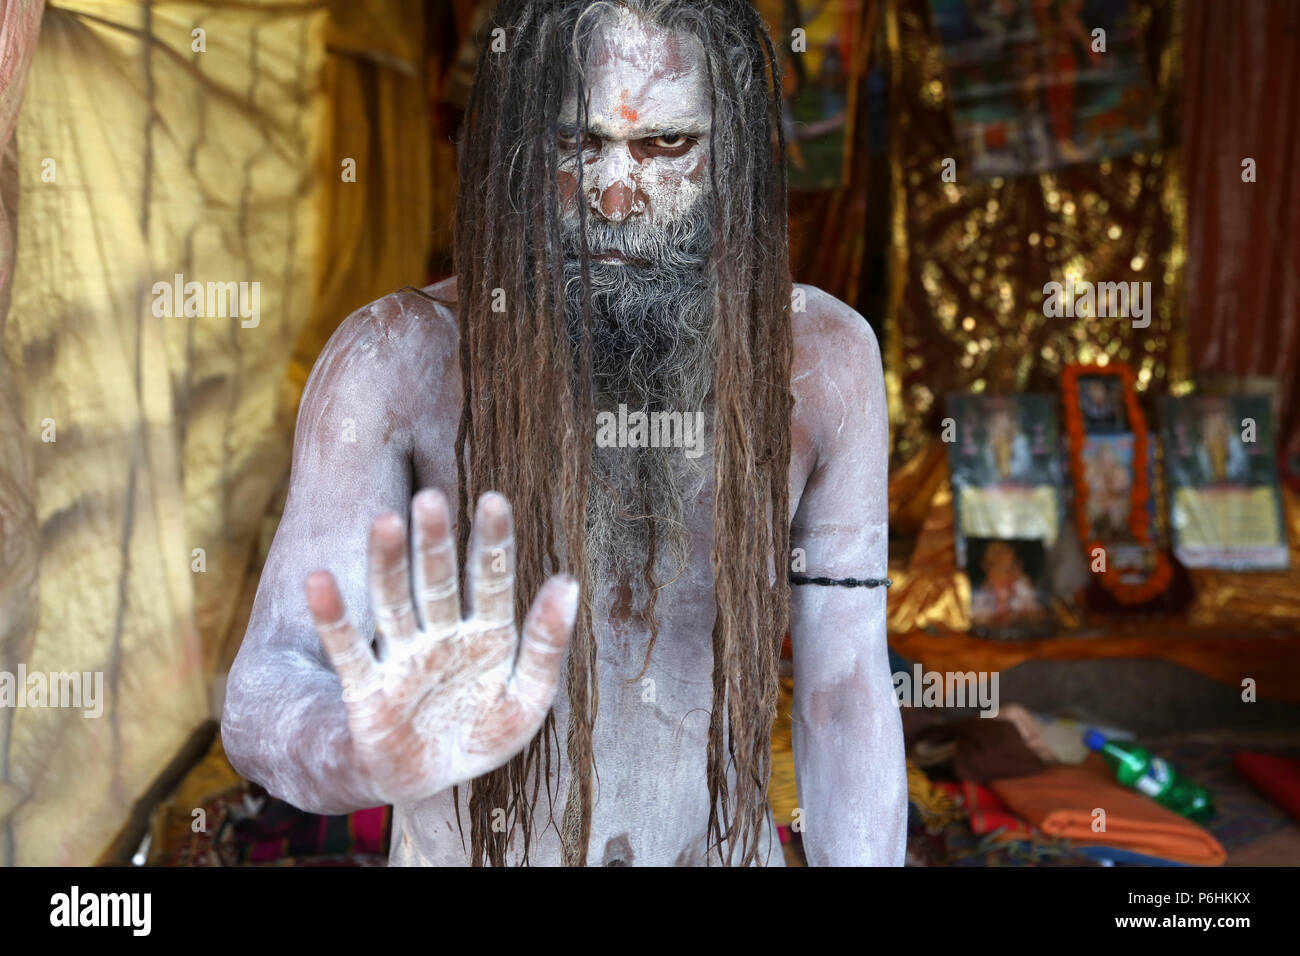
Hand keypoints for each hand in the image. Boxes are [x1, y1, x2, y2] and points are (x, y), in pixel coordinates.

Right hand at [305, 489, 576, 804]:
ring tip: (384, 522)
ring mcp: (403, 658)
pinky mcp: (368, 689)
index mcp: (487, 632)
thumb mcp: (528, 698)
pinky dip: (333, 619)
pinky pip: (349, 650)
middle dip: (434, 541)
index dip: (492, 541)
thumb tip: (568, 582)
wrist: (434, 783)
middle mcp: (442, 634)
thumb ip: (546, 643)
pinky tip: (318, 582)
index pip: (490, 578)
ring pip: (393, 602)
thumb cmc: (483, 733)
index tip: (493, 500)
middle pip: (436, 579)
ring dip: (386, 563)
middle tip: (429, 498)